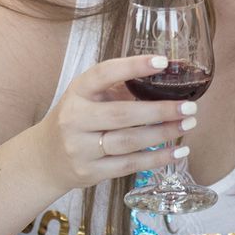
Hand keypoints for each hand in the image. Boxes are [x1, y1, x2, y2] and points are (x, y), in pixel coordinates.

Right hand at [35, 53, 195, 191]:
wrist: (45, 158)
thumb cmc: (76, 120)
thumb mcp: (88, 97)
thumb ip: (118, 88)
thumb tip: (167, 75)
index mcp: (77, 92)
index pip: (104, 74)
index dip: (133, 66)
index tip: (163, 62)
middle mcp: (75, 119)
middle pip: (123, 114)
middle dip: (160, 110)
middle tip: (189, 106)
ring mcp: (81, 148)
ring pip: (129, 141)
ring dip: (163, 133)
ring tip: (188, 124)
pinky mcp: (91, 172)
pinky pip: (129, 165)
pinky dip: (157, 158)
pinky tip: (178, 151)